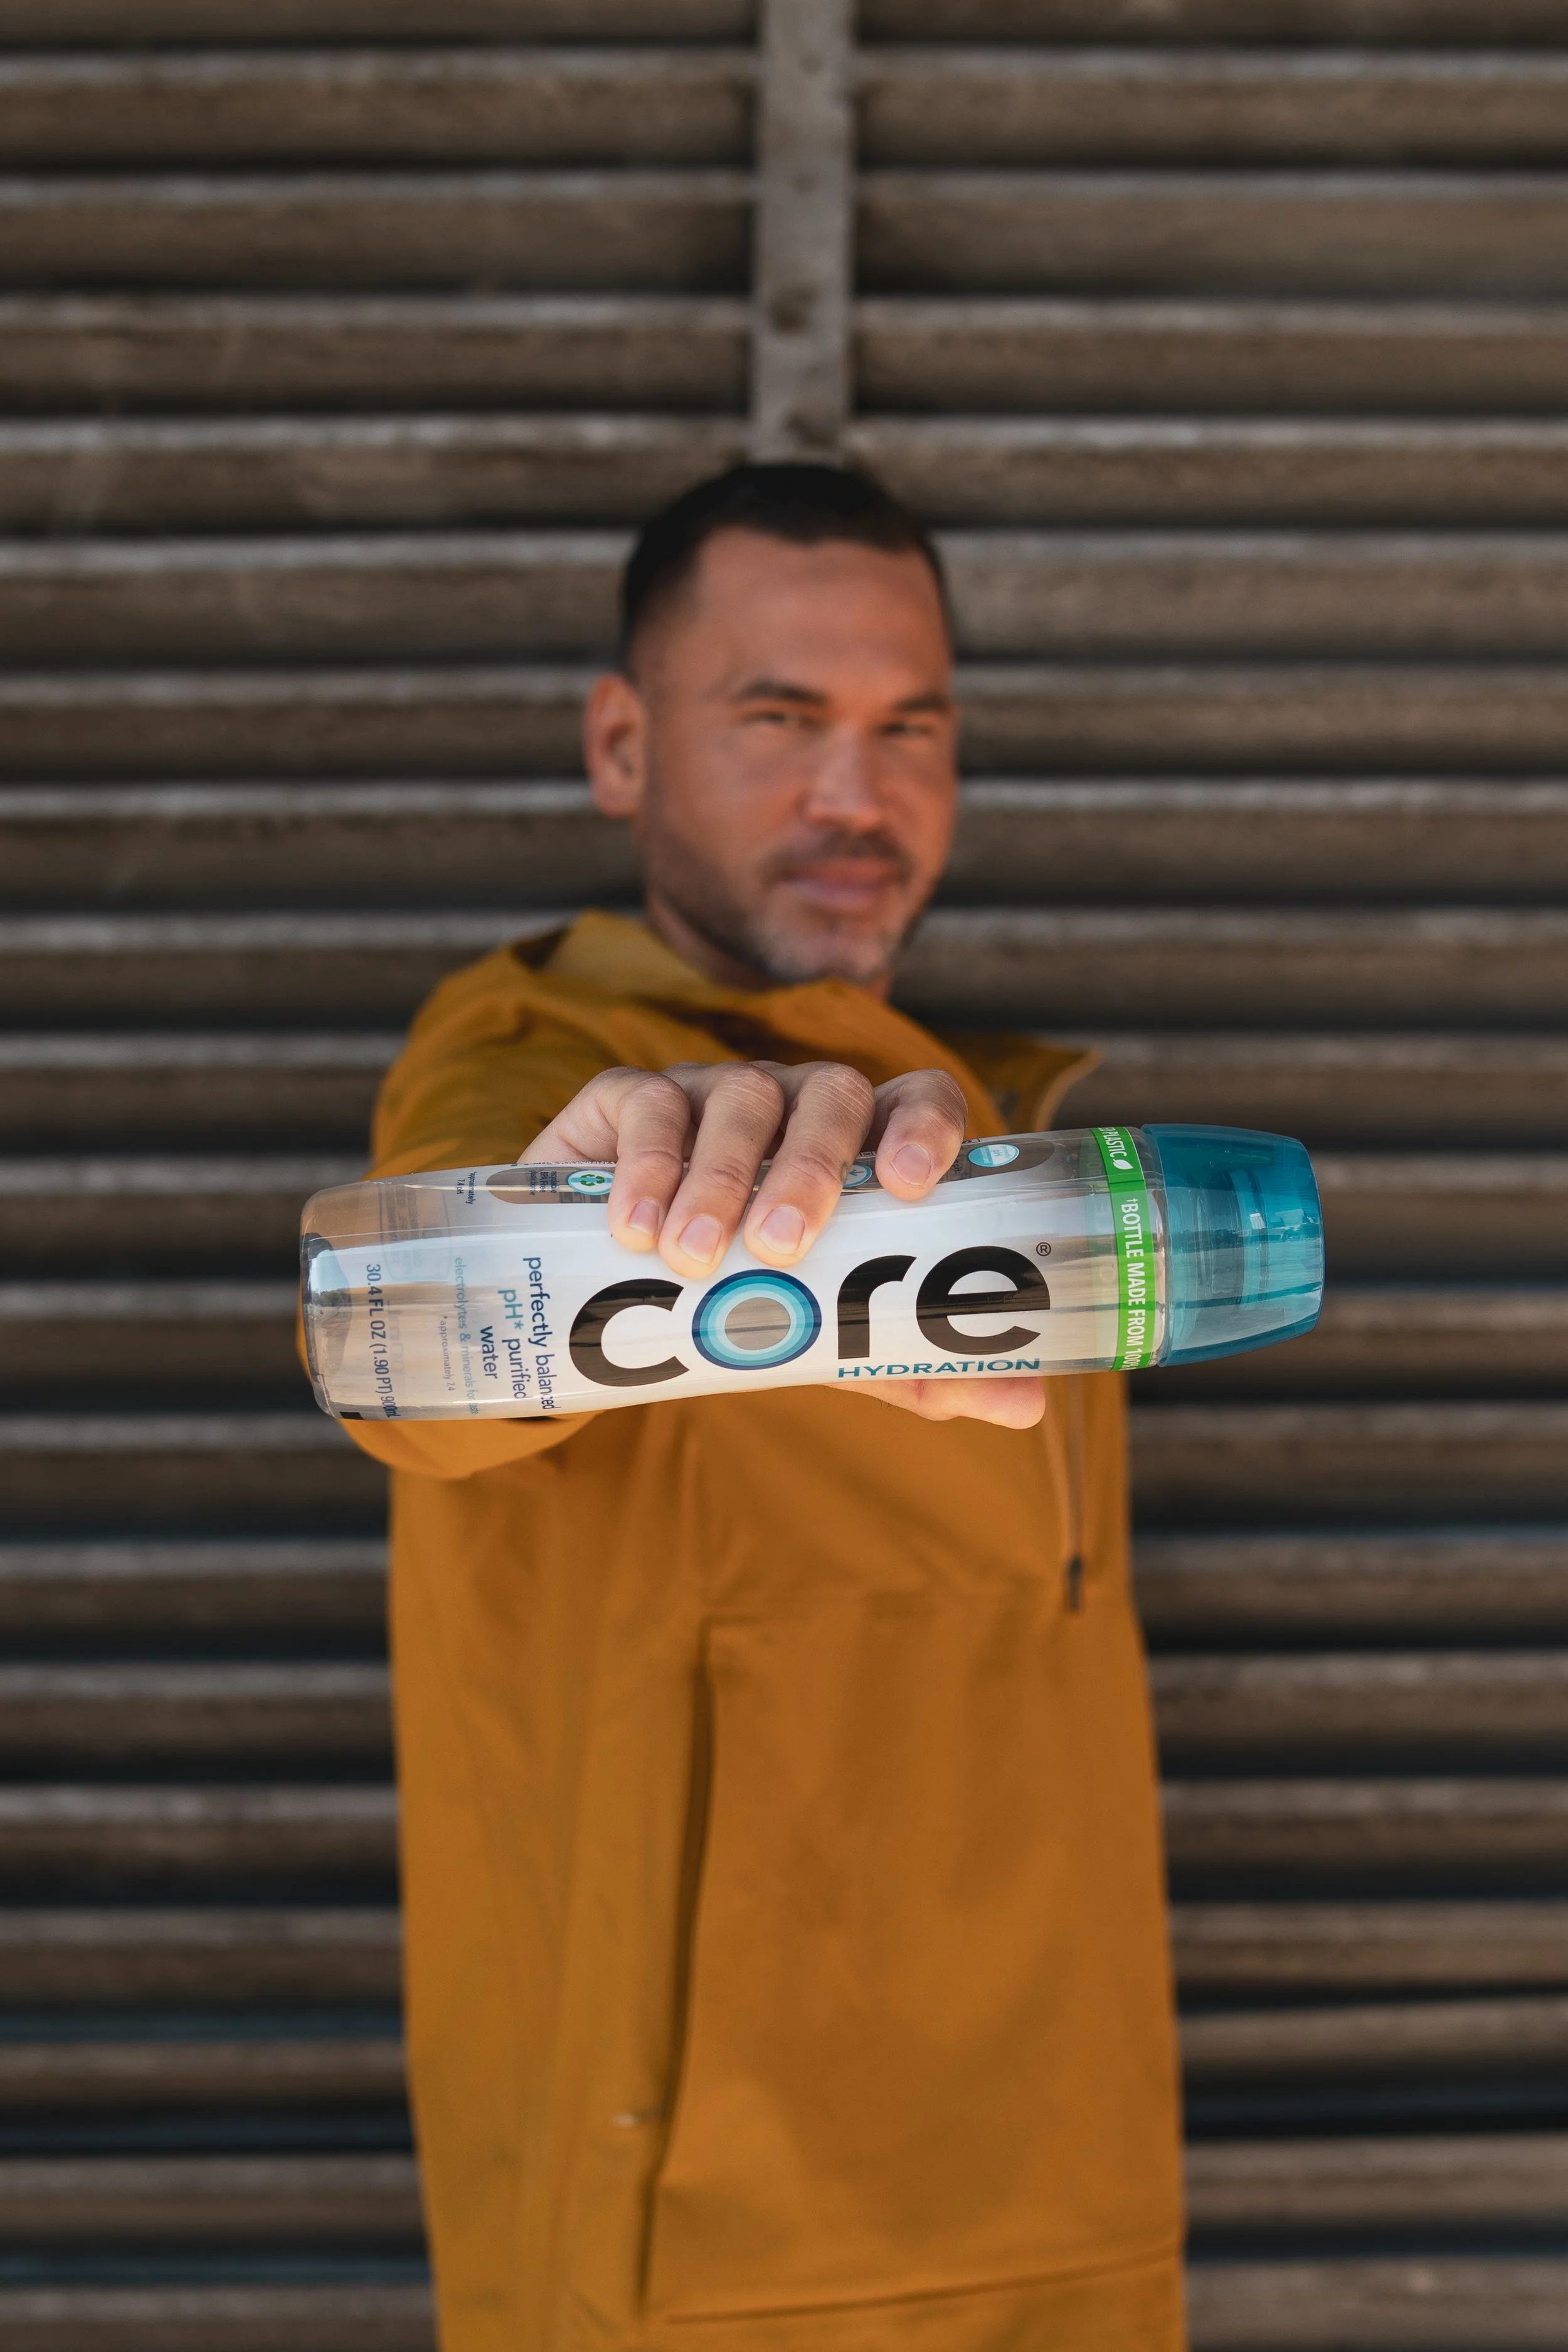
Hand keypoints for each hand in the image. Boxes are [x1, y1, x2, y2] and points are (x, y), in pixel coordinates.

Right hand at [519, 1061, 1043, 1428]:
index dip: (925, 1124)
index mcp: (863, 1145)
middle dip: (811, 1166)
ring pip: (740, 1096)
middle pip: (830, 1094)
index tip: (911, 1182)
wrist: (611, 1297)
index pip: (918, 1098)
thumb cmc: (743, 1298)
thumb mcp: (827, 1335)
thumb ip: (912, 1360)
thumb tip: (1025, 1405)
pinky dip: (647, 1165)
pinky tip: (636, 1229)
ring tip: (696, 1258)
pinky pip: (649, 1104)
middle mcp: (798, 1104)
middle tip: (782, 1248)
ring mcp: (715, 1091)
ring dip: (720, 1177)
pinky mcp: (631, 1099)